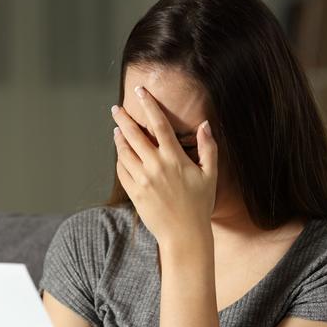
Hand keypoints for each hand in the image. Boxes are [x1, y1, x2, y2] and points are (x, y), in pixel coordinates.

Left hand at [111, 85, 217, 243]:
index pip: (159, 124)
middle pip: (133, 135)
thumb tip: (205, 125)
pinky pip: (122, 171)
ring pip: (124, 152)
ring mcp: (142, 180)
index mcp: (174, 158)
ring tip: (117, 129)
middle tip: (116, 108)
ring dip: (119, 138)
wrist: (184, 235)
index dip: (149, 105)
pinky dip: (120, 160)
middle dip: (123, 119)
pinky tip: (121, 154)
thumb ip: (208, 148)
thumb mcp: (210, 175)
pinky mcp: (133, 193)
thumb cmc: (199, 205)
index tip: (141, 92)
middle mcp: (155, 166)